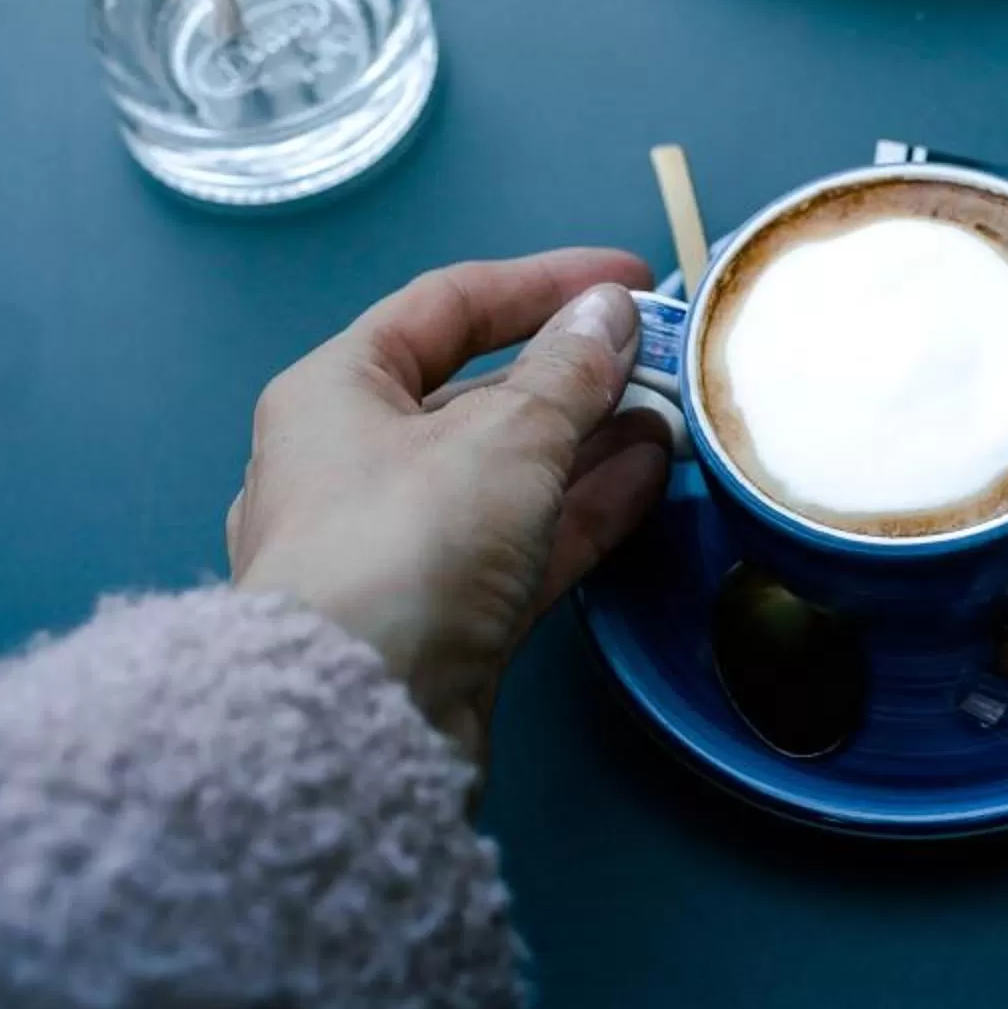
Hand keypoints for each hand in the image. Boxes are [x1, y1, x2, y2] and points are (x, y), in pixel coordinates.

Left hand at [229, 248, 671, 773]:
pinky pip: (516, 538)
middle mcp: (349, 461)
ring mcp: (390, 546)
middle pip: (476, 393)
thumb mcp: (506, 435)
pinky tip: (649, 479)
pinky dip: (578, 506)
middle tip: (662, 362)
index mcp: (334, 391)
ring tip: (673, 418)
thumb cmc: (408, 544)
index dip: (544, 283)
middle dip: (574, 374)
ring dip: (588, 441)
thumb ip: (569, 369)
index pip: (446, 305)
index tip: (630, 282)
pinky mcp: (432, 615)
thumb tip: (610, 313)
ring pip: (504, 471)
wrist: (354, 726)